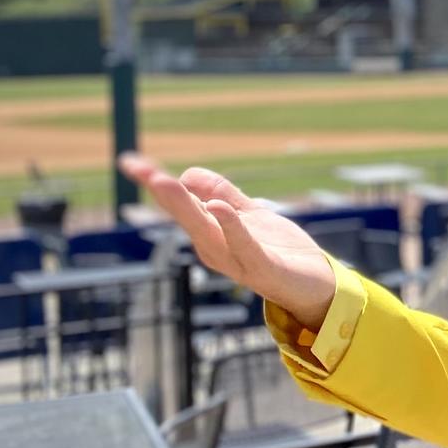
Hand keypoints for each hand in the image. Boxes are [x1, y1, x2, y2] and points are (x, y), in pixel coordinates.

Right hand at [116, 153, 338, 328]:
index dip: (156, 183)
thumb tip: (188, 173)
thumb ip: (223, 194)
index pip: (180, 204)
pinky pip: (244, 246)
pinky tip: (218, 208)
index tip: (129, 162)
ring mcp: (237, 260)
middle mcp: (216, 249)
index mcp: (211, 234)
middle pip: (186, 217)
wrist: (317, 285)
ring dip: (186, 207)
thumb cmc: (280, 251)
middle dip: (164, 193)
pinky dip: (230, 227)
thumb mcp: (250, 214)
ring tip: (166, 181)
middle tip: (140, 170)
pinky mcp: (263, 267)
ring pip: (207, 231)